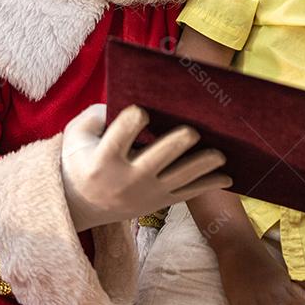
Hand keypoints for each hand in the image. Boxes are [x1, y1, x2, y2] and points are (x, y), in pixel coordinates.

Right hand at [59, 104, 231, 231]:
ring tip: (220, 154)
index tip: (141, 110)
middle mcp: (127, 180)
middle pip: (156, 160)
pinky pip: (188, 194)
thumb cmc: (79, 159)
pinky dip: (208, 185)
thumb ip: (96, 115)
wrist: (80, 205)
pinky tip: (228, 177)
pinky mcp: (159, 202)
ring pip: (179, 179)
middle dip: (176, 145)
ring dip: (202, 166)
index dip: (130, 123)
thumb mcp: (76, 135)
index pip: (119, 138)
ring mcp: (146, 194)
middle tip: (193, 131)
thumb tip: (125, 99)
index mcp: (104, 160)